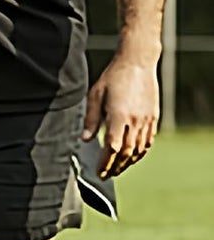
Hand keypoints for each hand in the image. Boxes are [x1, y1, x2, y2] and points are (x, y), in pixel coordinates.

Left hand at [83, 55, 159, 176]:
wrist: (137, 63)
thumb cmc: (112, 77)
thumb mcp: (95, 95)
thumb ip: (91, 119)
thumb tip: (85, 140)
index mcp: (119, 116)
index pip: (112, 147)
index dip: (106, 163)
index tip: (99, 172)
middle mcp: (135, 121)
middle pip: (126, 152)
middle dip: (116, 167)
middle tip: (106, 176)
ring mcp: (147, 119)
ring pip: (139, 149)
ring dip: (128, 162)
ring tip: (117, 170)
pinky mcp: (153, 117)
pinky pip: (148, 140)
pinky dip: (140, 152)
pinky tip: (132, 156)